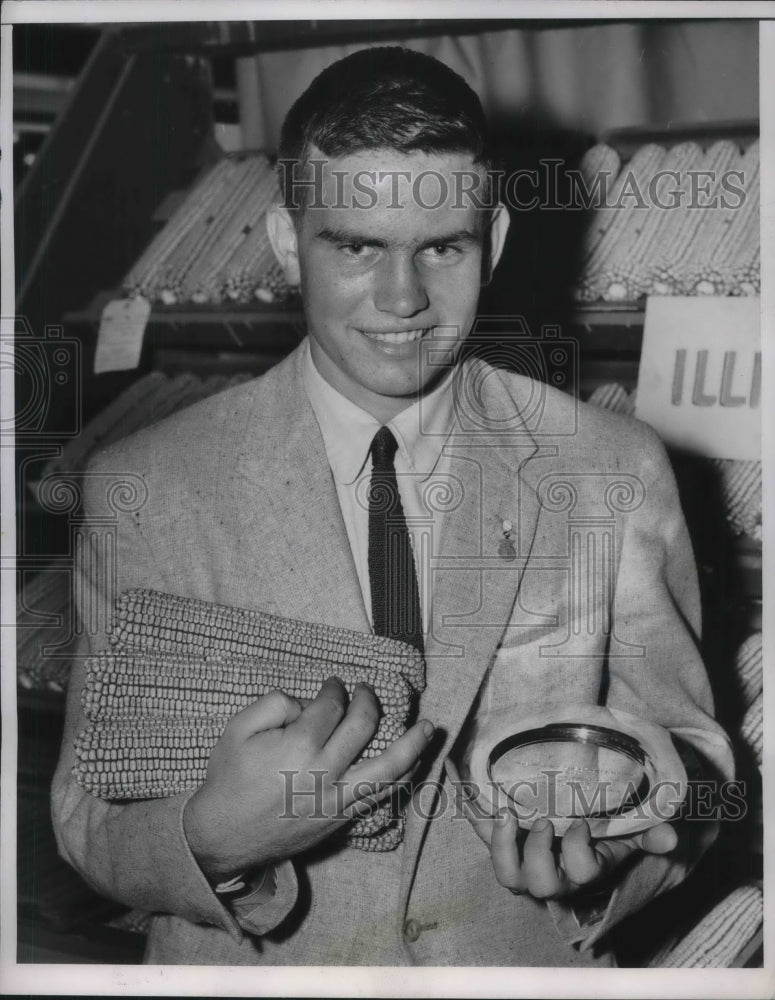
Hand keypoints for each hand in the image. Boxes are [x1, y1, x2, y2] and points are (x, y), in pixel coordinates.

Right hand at [183, 677, 433, 882]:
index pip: (330, 706)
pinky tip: (413, 763)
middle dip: (368, 701)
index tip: (334, 683)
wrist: (221, 837)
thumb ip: (275, 703)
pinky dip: (402, 777)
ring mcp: (336, 800)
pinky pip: (381, 797)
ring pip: (389, 769)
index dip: (335, 688)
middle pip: (363, 726)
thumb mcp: (238, 729)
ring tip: (429, 727)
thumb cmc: (228, 779)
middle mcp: (324, 773)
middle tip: (365, 691)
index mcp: (297, 746)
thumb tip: (310, 703)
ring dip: (413, 744)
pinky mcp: (341, 820)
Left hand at [447, 759, 676, 899]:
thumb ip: (649, 834)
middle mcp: (551, 872)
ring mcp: (523, 858)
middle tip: (540, 821)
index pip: (582, 873)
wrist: (573, 829)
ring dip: (500, 845)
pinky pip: (479, 829)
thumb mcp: (629, 832)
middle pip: (537, 883)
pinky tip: (456, 774)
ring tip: (504, 813)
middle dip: (536, 853)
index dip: (578, 851)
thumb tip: (670, 836)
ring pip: (506, 874)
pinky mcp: (501, 838)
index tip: (580, 823)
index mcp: (584, 869)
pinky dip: (467, 803)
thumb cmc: (604, 832)